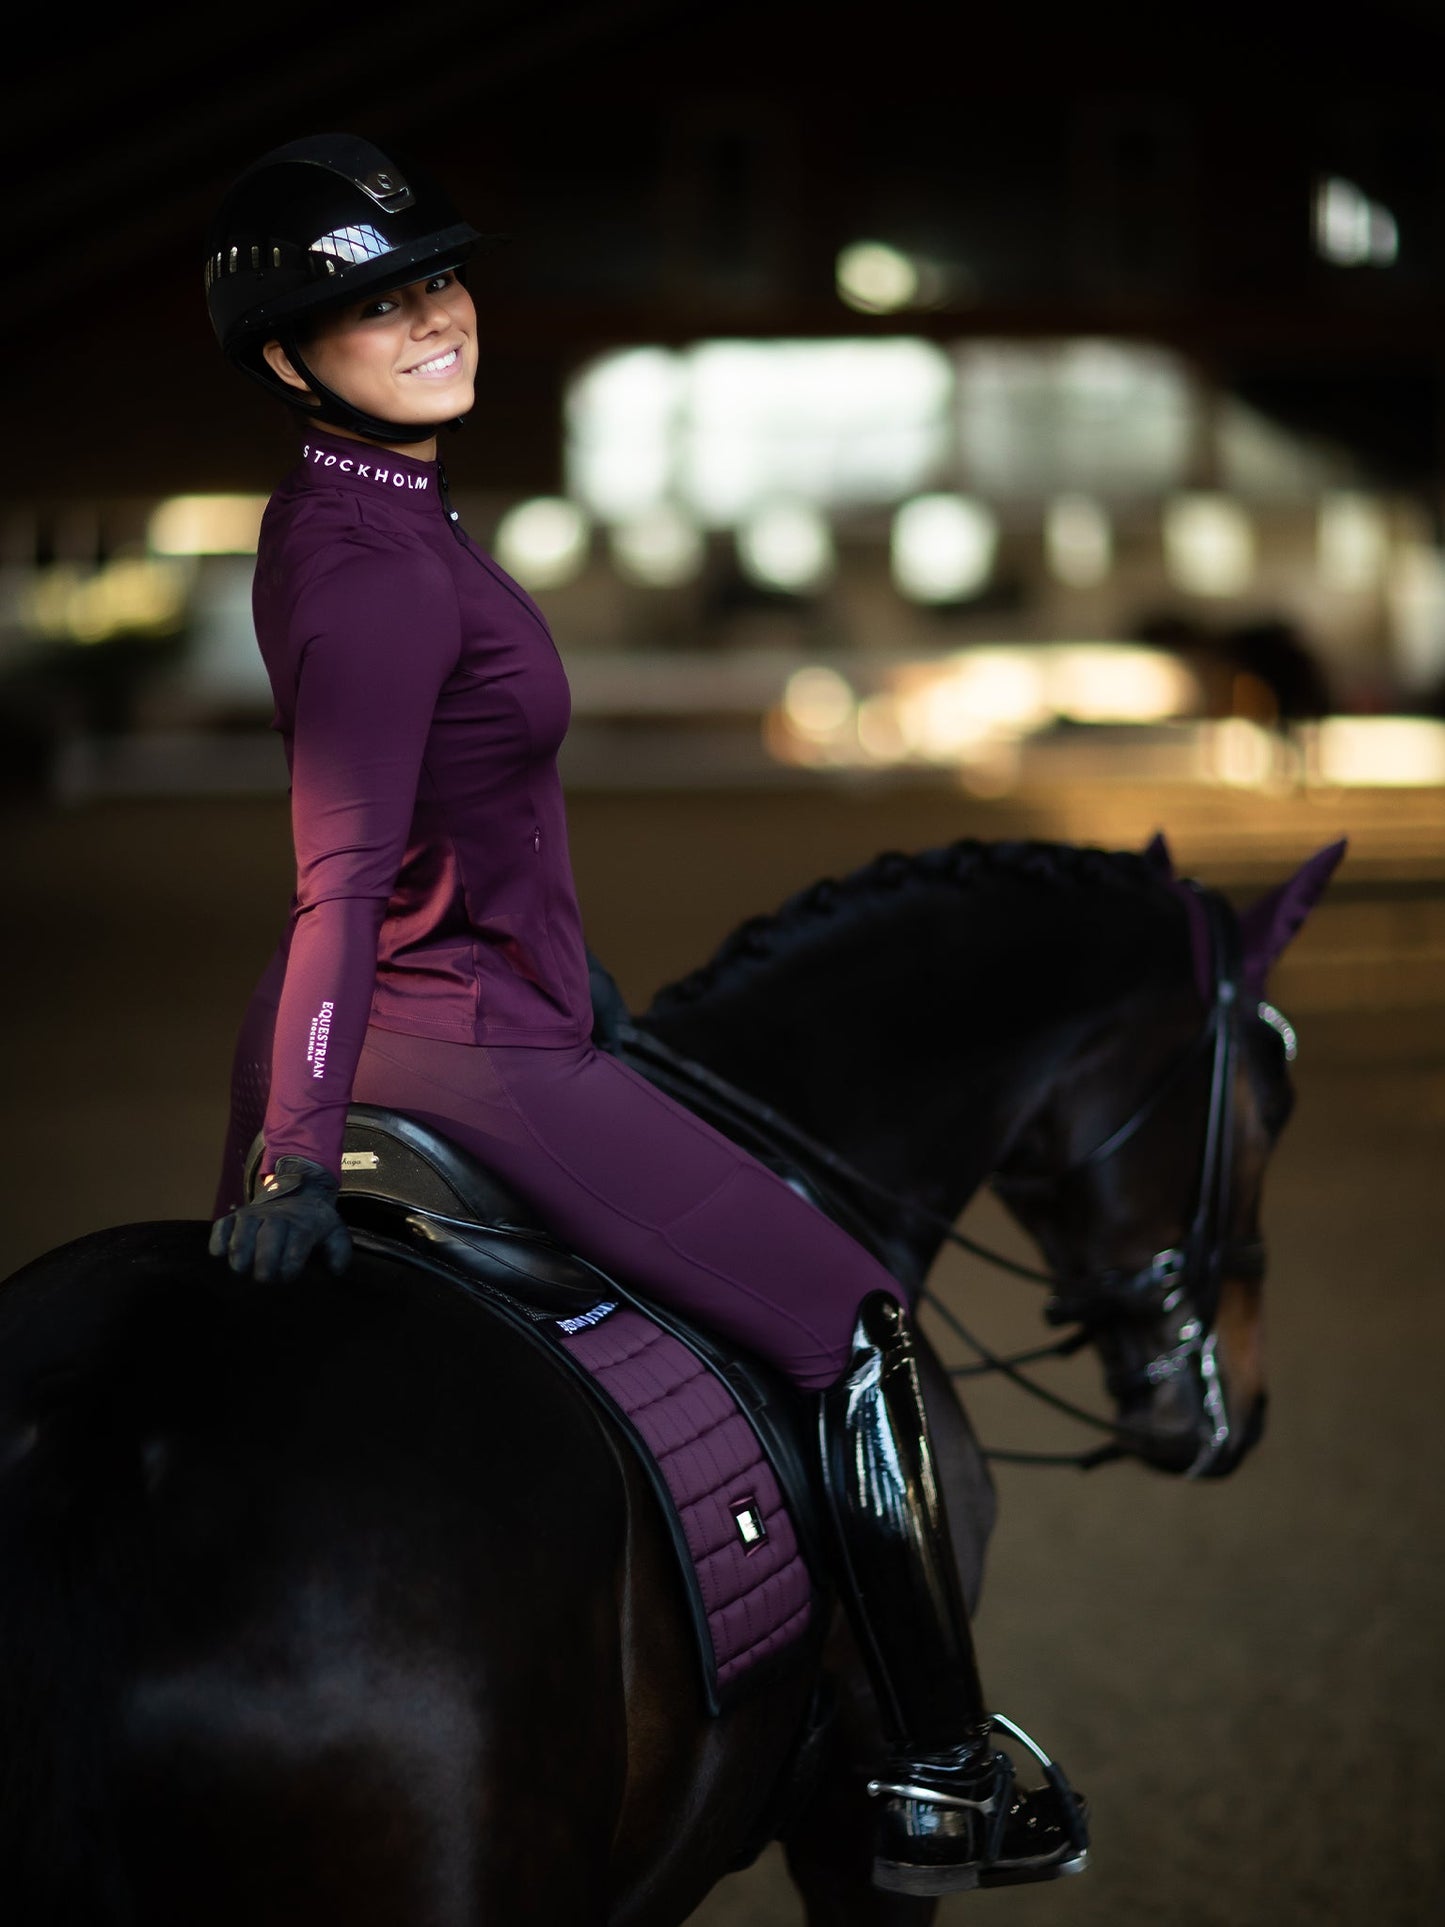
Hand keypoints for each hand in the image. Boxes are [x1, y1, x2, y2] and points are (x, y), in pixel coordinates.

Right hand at [209, 1155, 352, 1282]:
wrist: (299, 1193)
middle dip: (265, 1259)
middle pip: (268, 1236)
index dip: (291, 1261)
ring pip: (243, 1228)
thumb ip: (339, 1250)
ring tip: (239, 1269)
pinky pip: (223, 1224)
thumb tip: (335, 1270)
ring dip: (240, 1249)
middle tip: (263, 1279)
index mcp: (303, 1223)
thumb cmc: (314, 1222)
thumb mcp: (334, 1231)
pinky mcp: (235, 1217)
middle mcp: (277, 1217)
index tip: (287, 1277)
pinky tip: (217, 1253)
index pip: (297, 1241)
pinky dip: (218, 1237)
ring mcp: (254, 1215)